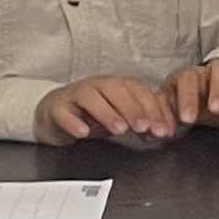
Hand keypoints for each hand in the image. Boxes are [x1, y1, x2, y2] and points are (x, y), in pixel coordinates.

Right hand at [36, 75, 174, 143]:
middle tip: (143, 127)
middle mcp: (97, 86)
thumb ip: (142, 124)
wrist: (56, 112)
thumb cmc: (93, 114)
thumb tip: (162, 133)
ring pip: (91, 98)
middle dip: (132, 109)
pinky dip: (73, 121)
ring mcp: (75, 95)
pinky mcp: (57, 108)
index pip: (139, 92)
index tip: (162, 130)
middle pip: (116, 91)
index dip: (153, 110)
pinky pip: (63, 112)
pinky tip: (83, 132)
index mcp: (117, 86)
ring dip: (107, 113)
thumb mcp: (121, 118)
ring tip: (120, 130)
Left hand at [168, 58, 218, 128]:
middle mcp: (213, 72)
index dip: (188, 97)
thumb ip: (161, 120)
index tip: (188, 119)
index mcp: (190, 77)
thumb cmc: (188, 110)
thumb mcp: (170, 114)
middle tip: (217, 110)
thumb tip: (158, 132)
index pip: (189, 78)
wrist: (208, 110)